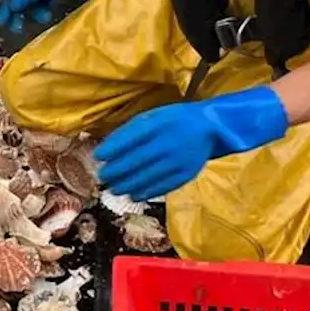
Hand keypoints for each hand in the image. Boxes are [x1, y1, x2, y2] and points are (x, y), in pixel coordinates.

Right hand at [0, 0, 71, 31]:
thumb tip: (12, 7)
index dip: (2, 6)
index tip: (0, 20)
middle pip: (18, 0)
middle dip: (18, 14)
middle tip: (18, 28)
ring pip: (32, 3)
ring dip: (36, 12)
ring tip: (45, 17)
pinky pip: (43, 2)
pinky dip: (45, 8)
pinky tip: (50, 10)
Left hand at [94, 86, 290, 201]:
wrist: (211, 128)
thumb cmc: (175, 120)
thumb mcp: (154, 116)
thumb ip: (133, 130)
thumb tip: (108, 147)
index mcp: (161, 124)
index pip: (132, 137)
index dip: (113, 148)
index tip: (98, 156)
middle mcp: (170, 142)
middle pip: (138, 160)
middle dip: (117, 170)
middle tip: (102, 177)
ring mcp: (179, 160)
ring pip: (149, 176)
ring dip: (128, 184)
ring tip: (114, 188)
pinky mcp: (186, 174)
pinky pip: (163, 185)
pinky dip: (146, 191)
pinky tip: (133, 194)